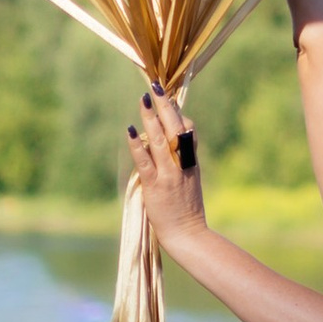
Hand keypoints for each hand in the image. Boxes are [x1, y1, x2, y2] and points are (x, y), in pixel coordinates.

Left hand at [127, 89, 206, 245]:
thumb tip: (164, 147)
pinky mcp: (156, 185)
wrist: (189, 235)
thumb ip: (181, 163)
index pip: (187, 130)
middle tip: (156, 86)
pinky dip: (137, 145)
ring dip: (151, 118)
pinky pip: (145, 161)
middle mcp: (183, 164)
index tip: (168, 98)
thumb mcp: (190, 182)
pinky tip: (130, 130)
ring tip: (143, 99)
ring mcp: (170, 174)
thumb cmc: (186, 211)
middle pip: (175, 127)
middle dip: (166, 106)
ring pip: (160, 140)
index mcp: (192, 162)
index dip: (177, 113)